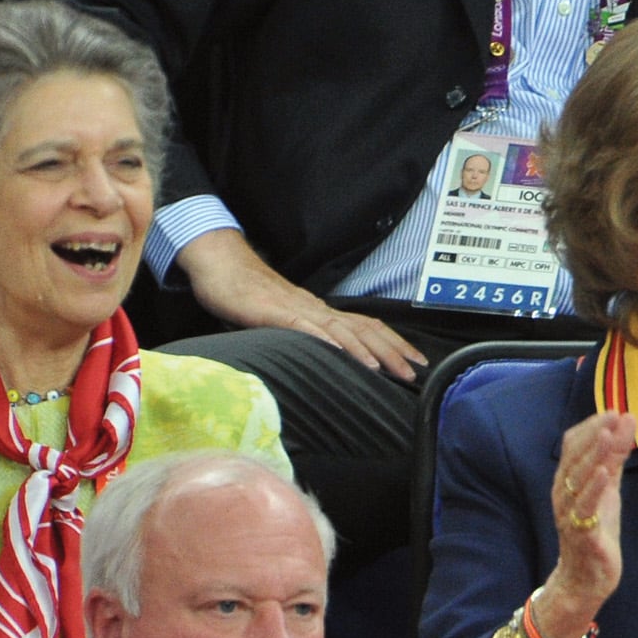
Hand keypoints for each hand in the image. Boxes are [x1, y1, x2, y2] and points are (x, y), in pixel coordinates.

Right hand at [178, 229, 426, 379]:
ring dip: (366, 350)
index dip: (394, 344)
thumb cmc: (249, 294)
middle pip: (363, 329)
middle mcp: (317, 309)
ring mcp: (297, 309)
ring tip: (386, 369)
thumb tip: (328, 356)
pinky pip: (304, 327)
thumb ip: (306, 334)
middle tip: (414, 372)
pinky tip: (341, 352)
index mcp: (321, 312)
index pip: (367, 327)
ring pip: (340, 330)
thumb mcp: (284, 319)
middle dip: (392, 351)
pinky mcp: (274, 313)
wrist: (221, 265)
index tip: (416, 362)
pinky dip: (326, 339)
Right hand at [544, 411, 635, 610]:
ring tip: (608, 435)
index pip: (573, 444)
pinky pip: (583, 508)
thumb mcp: (609, 489)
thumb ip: (615, 459)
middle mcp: (563, 493)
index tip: (614, 411)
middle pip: (574, 457)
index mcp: (568, 480)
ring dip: (593, 455)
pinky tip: (605, 473)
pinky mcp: (581, 534)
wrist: (587, 578)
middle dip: (595, 434)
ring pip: (577, 479)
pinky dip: (593, 489)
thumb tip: (626, 423)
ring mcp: (569, 513)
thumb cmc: (596, 529)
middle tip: (615, 415)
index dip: (592, 426)